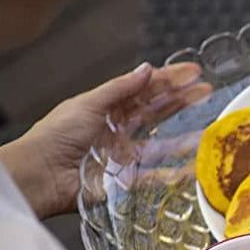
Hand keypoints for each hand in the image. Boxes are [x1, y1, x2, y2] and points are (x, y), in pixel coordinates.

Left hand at [0, 62, 210, 219]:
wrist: (43, 174)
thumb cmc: (57, 136)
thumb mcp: (89, 103)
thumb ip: (120, 89)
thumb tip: (147, 70)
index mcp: (108, 108)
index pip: (145, 90)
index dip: (169, 80)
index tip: (193, 73)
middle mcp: (119, 130)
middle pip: (156, 113)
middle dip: (182, 101)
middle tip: (207, 92)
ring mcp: (125, 156)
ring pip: (161, 143)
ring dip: (183, 135)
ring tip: (207, 128)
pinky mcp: (127, 180)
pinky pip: (155, 175)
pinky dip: (173, 172)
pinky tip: (191, 165)